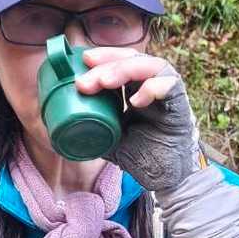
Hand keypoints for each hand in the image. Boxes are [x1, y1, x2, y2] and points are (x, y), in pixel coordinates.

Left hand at [77, 46, 204, 192]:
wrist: (166, 180)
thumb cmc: (143, 157)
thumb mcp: (110, 141)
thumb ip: (92, 130)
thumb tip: (57, 129)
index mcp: (137, 89)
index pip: (122, 61)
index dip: (104, 57)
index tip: (82, 61)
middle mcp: (154, 86)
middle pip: (133, 58)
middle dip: (108, 62)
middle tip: (86, 75)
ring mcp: (169, 94)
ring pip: (151, 65)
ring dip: (125, 69)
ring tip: (104, 81)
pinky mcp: (181, 107)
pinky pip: (170, 86)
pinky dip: (153, 88)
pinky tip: (135, 101)